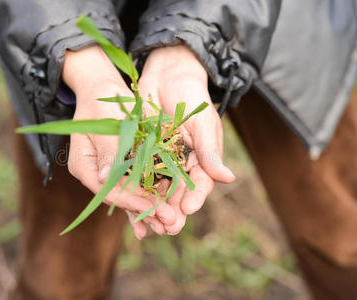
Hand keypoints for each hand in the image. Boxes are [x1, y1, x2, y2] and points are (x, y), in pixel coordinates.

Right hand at [63, 46, 175, 237]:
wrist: (105, 90)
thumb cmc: (103, 103)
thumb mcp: (105, 123)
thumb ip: (107, 149)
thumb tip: (103, 177)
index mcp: (83, 165)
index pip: (107, 188)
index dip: (129, 199)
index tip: (151, 207)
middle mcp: (95, 173)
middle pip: (120, 197)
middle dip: (144, 209)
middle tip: (168, 222)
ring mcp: (108, 172)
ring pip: (129, 195)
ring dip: (149, 208)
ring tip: (169, 222)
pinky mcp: (122, 167)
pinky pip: (136, 185)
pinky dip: (150, 195)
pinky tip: (164, 208)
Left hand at [136, 45, 235, 233]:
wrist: (166, 74)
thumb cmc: (191, 96)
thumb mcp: (203, 122)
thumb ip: (210, 151)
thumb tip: (228, 179)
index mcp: (200, 159)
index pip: (199, 184)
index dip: (195, 197)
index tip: (188, 209)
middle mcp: (180, 163)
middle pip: (177, 192)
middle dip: (172, 211)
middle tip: (167, 228)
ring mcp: (159, 159)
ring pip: (156, 188)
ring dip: (152, 207)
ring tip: (148, 225)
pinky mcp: (139, 153)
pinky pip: (136, 174)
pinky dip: (133, 189)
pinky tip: (127, 205)